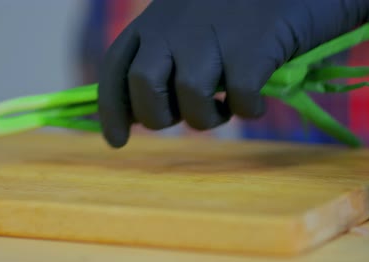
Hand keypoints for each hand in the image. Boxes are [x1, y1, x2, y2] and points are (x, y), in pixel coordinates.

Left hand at [97, 0, 368, 147]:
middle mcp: (177, 23)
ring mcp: (215, 31)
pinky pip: (240, 97)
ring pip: (190, 95)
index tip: (117, 141)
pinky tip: (257, 101)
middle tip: (185, 116)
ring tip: (225, 109)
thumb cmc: (242, 9)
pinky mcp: (255, 42)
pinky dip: (248, 109)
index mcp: (155, 20)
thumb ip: (164, 59)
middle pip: (144, 85)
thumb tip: (139, 113)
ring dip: (207, 118)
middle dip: (159, 116)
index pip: (116, 68)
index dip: (111, 110)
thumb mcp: (190, 25)